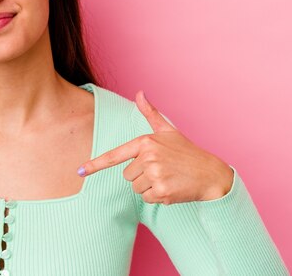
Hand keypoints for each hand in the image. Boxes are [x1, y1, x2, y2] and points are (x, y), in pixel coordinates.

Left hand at [77, 91, 233, 204]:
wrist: (211, 174)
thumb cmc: (187, 152)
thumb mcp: (168, 130)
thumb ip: (150, 113)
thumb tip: (139, 92)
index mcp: (145, 142)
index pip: (115, 155)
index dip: (95, 165)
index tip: (80, 171)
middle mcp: (148, 158)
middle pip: (127, 176)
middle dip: (141, 176)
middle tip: (161, 170)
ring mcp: (155, 175)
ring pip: (136, 188)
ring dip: (149, 187)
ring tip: (167, 178)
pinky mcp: (162, 192)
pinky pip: (147, 199)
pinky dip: (157, 197)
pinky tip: (171, 188)